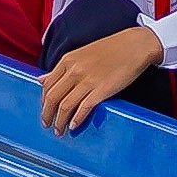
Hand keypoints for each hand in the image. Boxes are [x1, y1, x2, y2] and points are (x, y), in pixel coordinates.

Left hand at [36, 23, 164, 136]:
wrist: (135, 45)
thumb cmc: (111, 49)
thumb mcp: (80, 54)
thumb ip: (61, 69)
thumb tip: (41, 79)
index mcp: (67, 60)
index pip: (47, 86)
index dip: (43, 102)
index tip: (45, 111)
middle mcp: (74, 70)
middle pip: (52, 98)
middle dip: (47, 115)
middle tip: (47, 125)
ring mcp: (88, 80)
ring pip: (65, 106)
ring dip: (60, 122)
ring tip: (60, 131)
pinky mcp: (102, 89)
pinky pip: (83, 108)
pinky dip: (76, 119)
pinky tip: (74, 126)